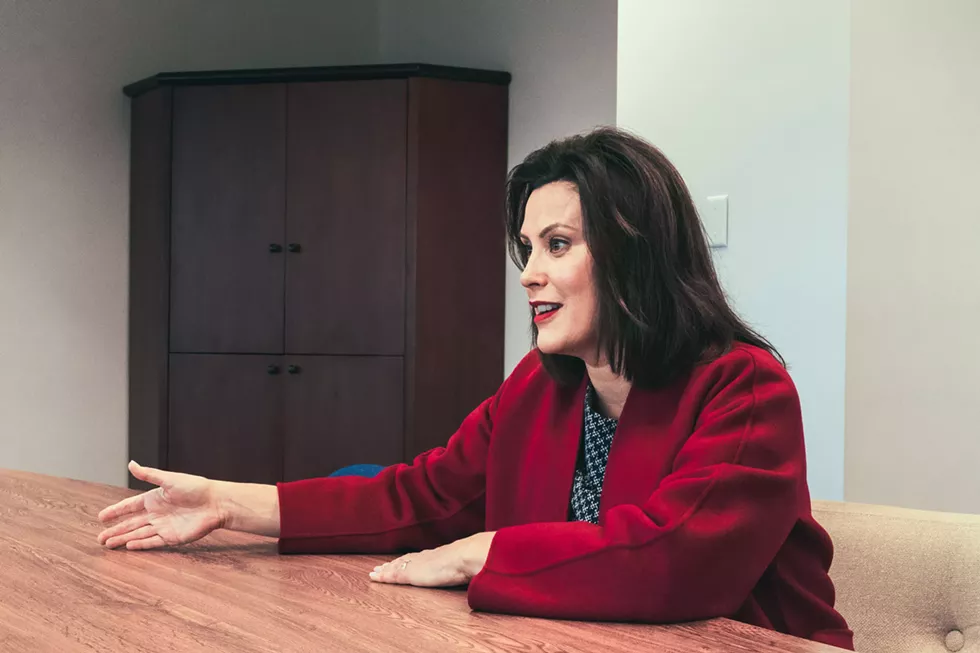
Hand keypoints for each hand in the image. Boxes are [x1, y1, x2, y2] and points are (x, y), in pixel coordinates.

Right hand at [96, 461, 224, 549]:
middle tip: (99, 538)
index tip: (101, 516)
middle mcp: (157, 513)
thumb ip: (148, 474)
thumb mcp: (169, 479)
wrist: (216, 503)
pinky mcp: (172, 537)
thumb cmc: (196, 487)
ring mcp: (163, 526)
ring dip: (123, 538)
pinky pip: (152, 542)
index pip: (130, 506)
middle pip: (131, 523)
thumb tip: (131, 463)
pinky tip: (128, 546)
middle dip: (115, 530)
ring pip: (138, 534)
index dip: (115, 511)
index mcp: (154, 498)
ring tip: (108, 544)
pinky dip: (140, 544)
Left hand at [369, 532, 495, 586]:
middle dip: (392, 563)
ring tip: (374, 573)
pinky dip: (383, 576)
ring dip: (384, 570)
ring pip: (396, 566)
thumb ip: (468, 561)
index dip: (409, 558)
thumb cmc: (472, 558)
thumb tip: (479, 562)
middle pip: (404, 559)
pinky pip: (393, 575)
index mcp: (438, 553)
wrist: (467, 555)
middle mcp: (425, 556)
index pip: (419, 556)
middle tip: (381, 566)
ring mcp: (417, 564)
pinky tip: (375, 578)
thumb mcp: (468, 560)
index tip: (402, 559)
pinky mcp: (411, 573)